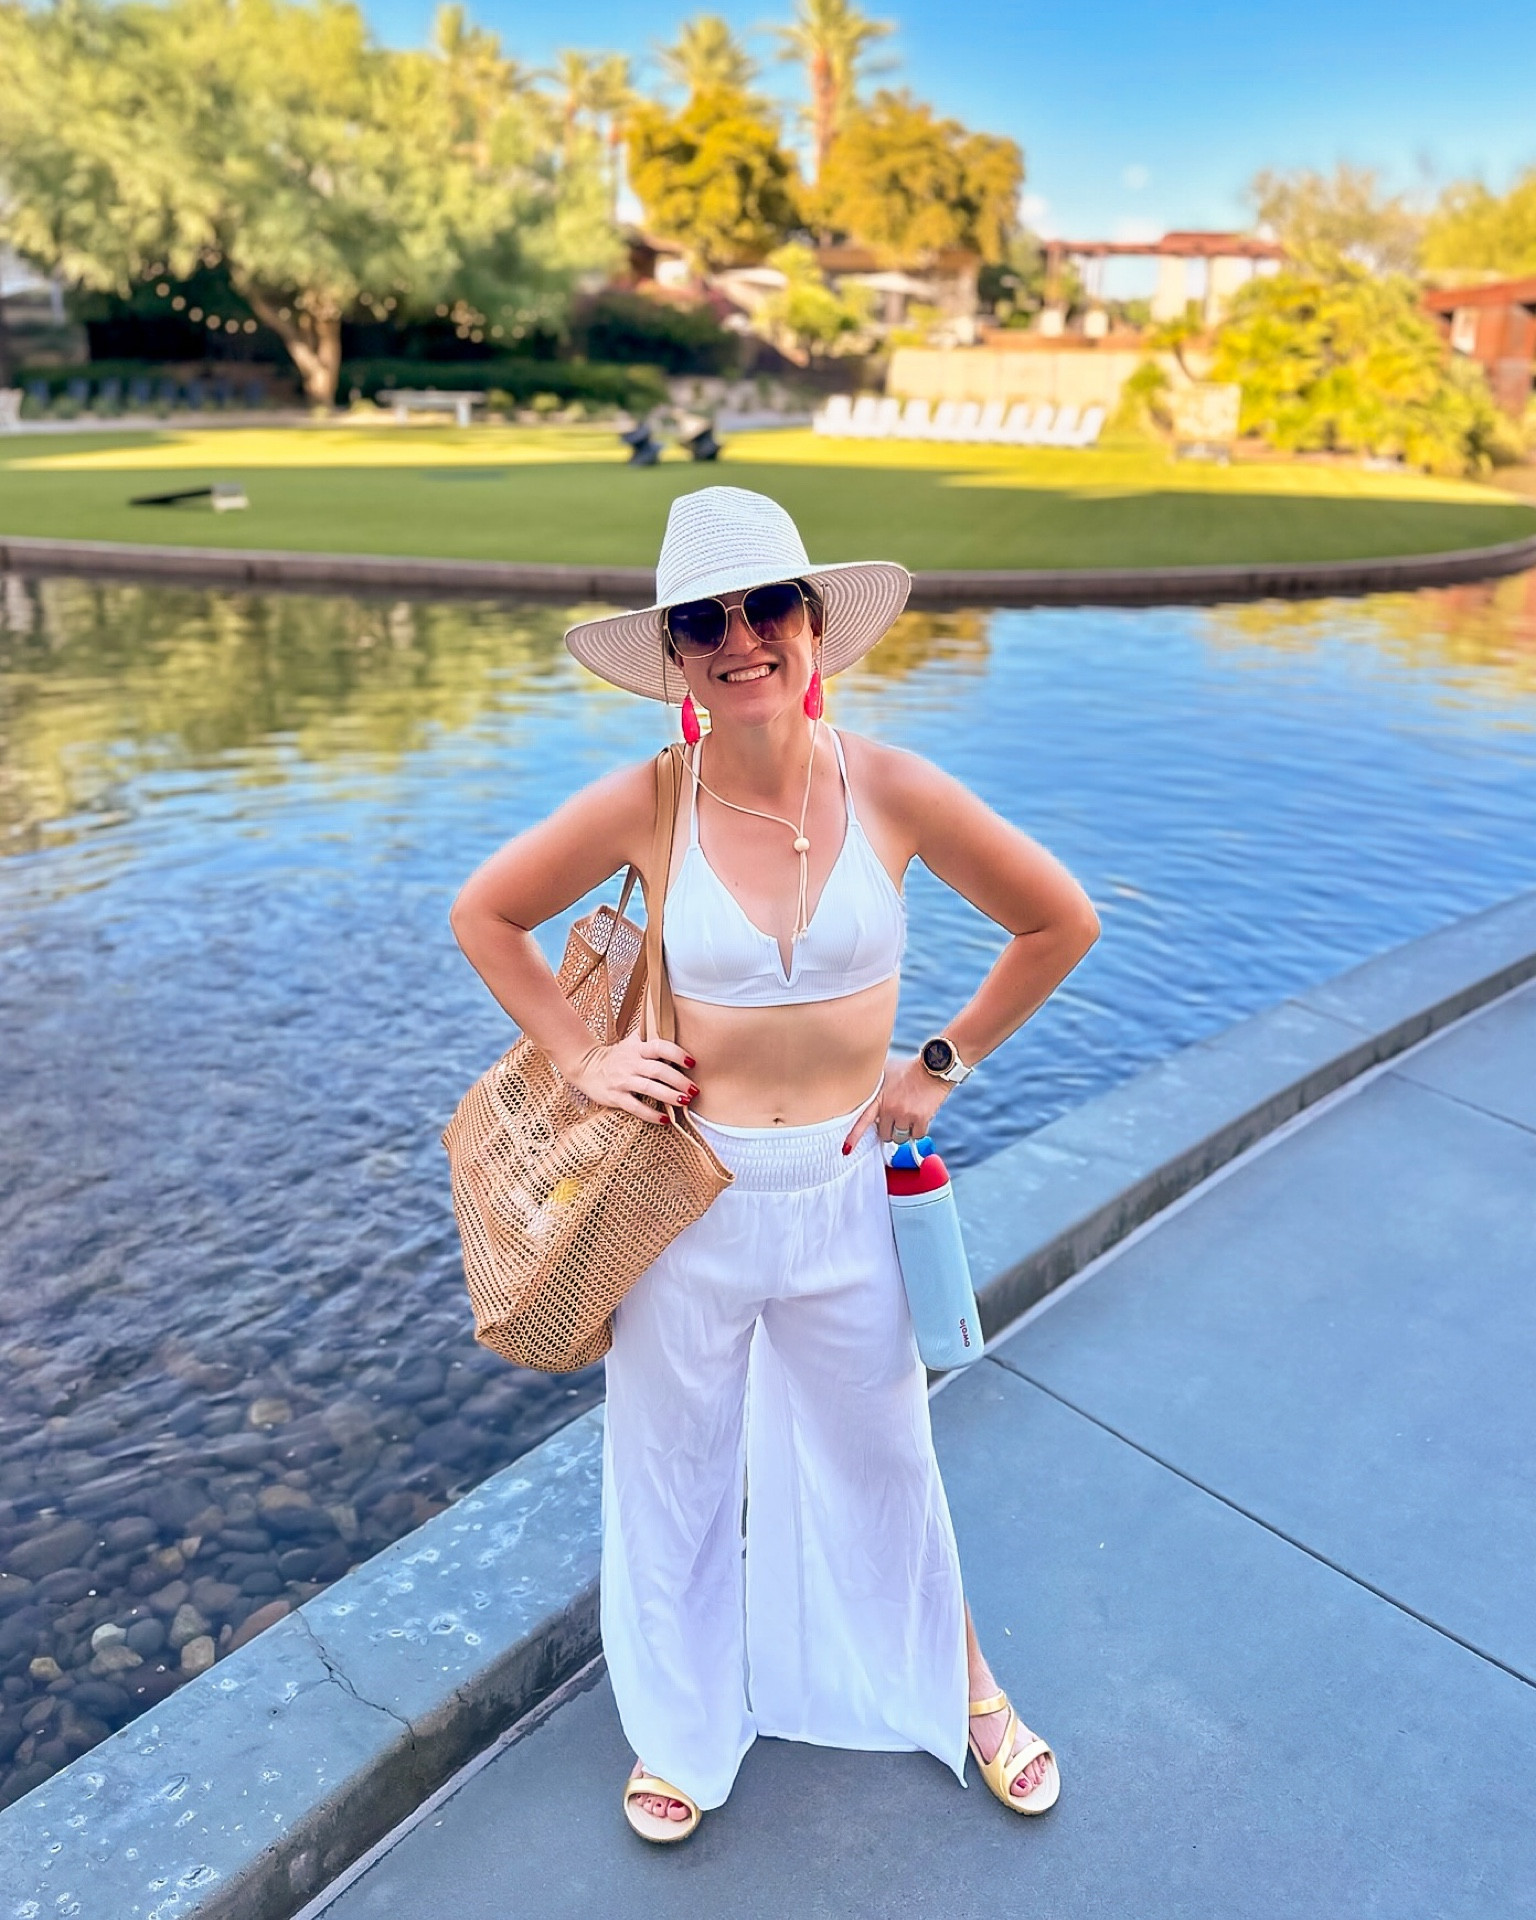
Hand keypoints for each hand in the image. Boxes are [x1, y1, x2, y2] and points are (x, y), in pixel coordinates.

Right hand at [565, 1034, 697, 1124]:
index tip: (692, 1063)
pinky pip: (635, 1107)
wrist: (585, 1066)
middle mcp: (631, 1063)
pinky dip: (650, 1114)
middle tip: (694, 1089)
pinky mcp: (616, 1097)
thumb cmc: (616, 1056)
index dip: (676, 1053)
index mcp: (637, 1048)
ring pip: (648, 1088)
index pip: (659, 1046)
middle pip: (658, 1070)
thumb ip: (650, 1035)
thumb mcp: (631, 1041)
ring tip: (684, 1101)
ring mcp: (623, 1080)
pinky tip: (664, 1119)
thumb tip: (670, 1022)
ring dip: (668, 1096)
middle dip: (678, 1080)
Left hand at [843, 1052, 951, 1154]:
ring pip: (899, 1138)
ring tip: (907, 1116)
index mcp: (878, 1097)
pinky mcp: (920, 1118)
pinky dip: (918, 1130)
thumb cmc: (908, 1070)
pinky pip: (916, 1136)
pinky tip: (919, 1116)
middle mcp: (889, 1107)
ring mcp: (904, 1113)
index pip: (863, 1119)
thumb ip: (874, 1089)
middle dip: (889, 1129)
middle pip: (884, 1134)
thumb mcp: (884, 1074)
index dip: (854, 1136)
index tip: (847, 1149)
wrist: (932, 1068)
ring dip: (903, 1131)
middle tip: (896, 1117)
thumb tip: (864, 1101)